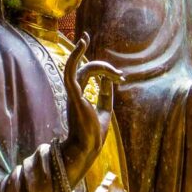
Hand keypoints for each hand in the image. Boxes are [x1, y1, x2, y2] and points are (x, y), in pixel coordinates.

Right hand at [60, 32, 123, 186]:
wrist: (89, 147)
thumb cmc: (94, 133)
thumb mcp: (104, 109)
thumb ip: (105, 93)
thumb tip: (109, 79)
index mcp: (79, 94)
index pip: (89, 74)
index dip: (105, 71)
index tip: (120, 77)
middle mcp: (74, 91)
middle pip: (87, 69)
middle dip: (104, 67)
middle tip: (120, 75)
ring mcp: (73, 92)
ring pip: (81, 68)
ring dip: (98, 64)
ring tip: (113, 69)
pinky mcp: (73, 94)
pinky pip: (70, 71)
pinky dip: (74, 56)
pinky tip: (81, 44)